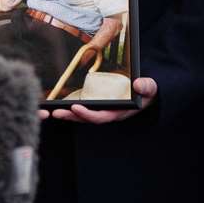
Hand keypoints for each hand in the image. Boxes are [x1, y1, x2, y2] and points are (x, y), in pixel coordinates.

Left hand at [41, 76, 156, 123]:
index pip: (101, 116)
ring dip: (69, 113)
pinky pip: (84, 108)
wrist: (146, 93)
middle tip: (56, 112)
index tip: (76, 107)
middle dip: (72, 116)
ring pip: (83, 114)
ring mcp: (103, 110)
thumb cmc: (147, 92)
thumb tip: (139, 84)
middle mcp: (109, 113)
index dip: (88, 114)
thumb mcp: (150, 88)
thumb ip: (147, 87)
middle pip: (87, 118)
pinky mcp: (99, 105)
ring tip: (53, 111)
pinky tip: (60, 104)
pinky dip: (72, 107)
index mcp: (119, 112)